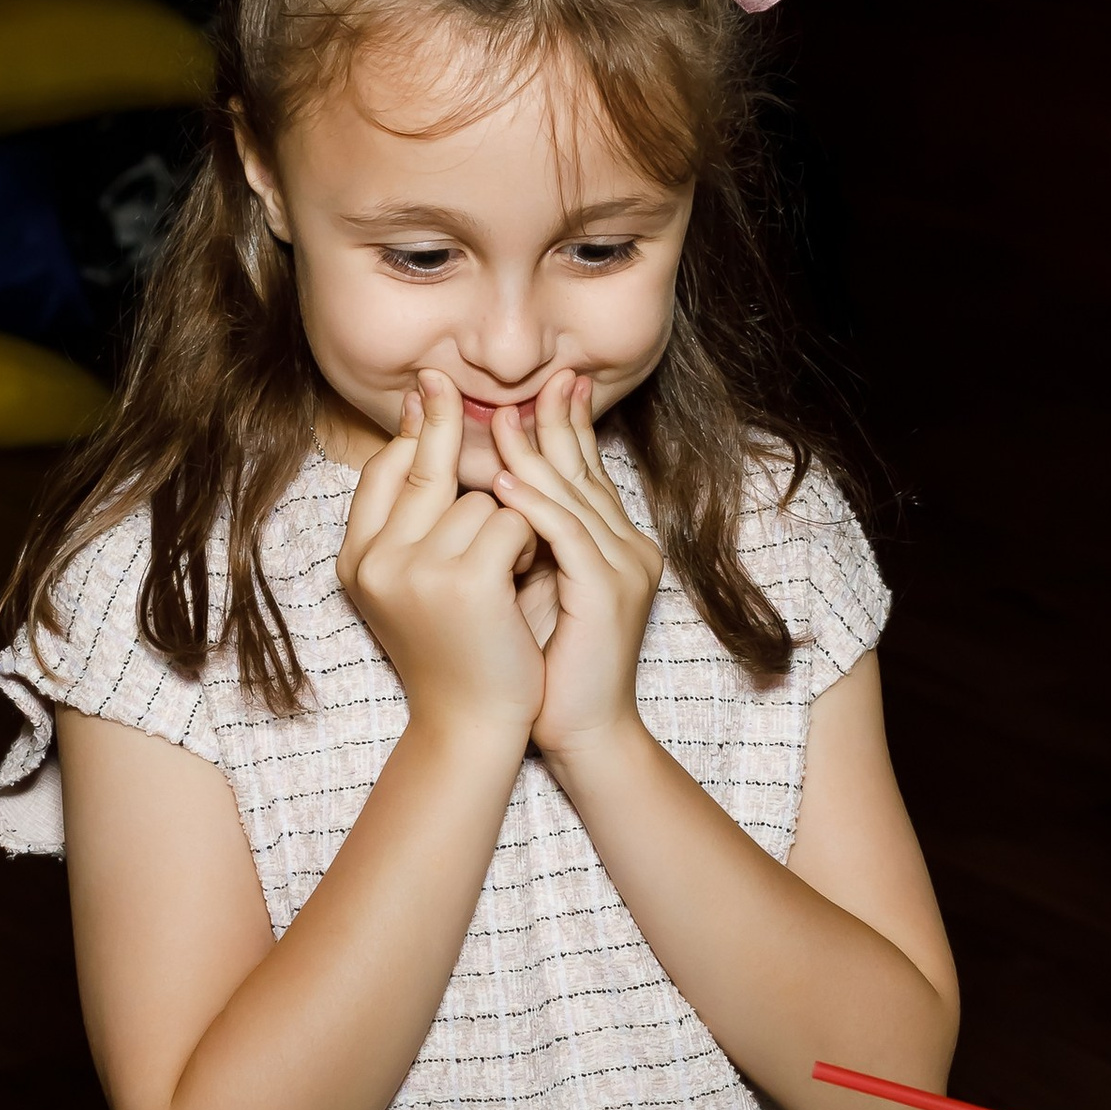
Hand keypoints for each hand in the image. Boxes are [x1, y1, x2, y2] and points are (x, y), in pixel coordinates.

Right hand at [337, 365, 541, 744]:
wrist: (473, 725)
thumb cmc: (457, 651)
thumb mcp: (418, 585)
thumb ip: (414, 521)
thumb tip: (420, 430)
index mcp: (357, 562)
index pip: (380, 473)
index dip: (407, 432)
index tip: (426, 392)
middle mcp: (377, 562)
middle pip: (423, 468)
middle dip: (442, 421)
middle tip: (443, 379)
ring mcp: (417, 571)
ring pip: (479, 497)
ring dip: (509, 521)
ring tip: (511, 570)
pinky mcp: (465, 582)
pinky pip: (510, 521)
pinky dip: (529, 542)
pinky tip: (527, 575)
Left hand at [487, 372, 664, 762]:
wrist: (583, 731)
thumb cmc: (549, 669)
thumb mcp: (533, 590)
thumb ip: (522, 543)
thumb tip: (483, 496)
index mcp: (613, 543)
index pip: (584, 471)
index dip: (563, 427)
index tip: (539, 386)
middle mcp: (628, 546)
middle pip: (584, 469)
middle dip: (555, 422)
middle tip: (531, 378)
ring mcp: (623, 568)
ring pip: (573, 495)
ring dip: (533, 454)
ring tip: (495, 419)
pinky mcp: (606, 594)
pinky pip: (567, 536)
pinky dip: (534, 505)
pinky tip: (502, 482)